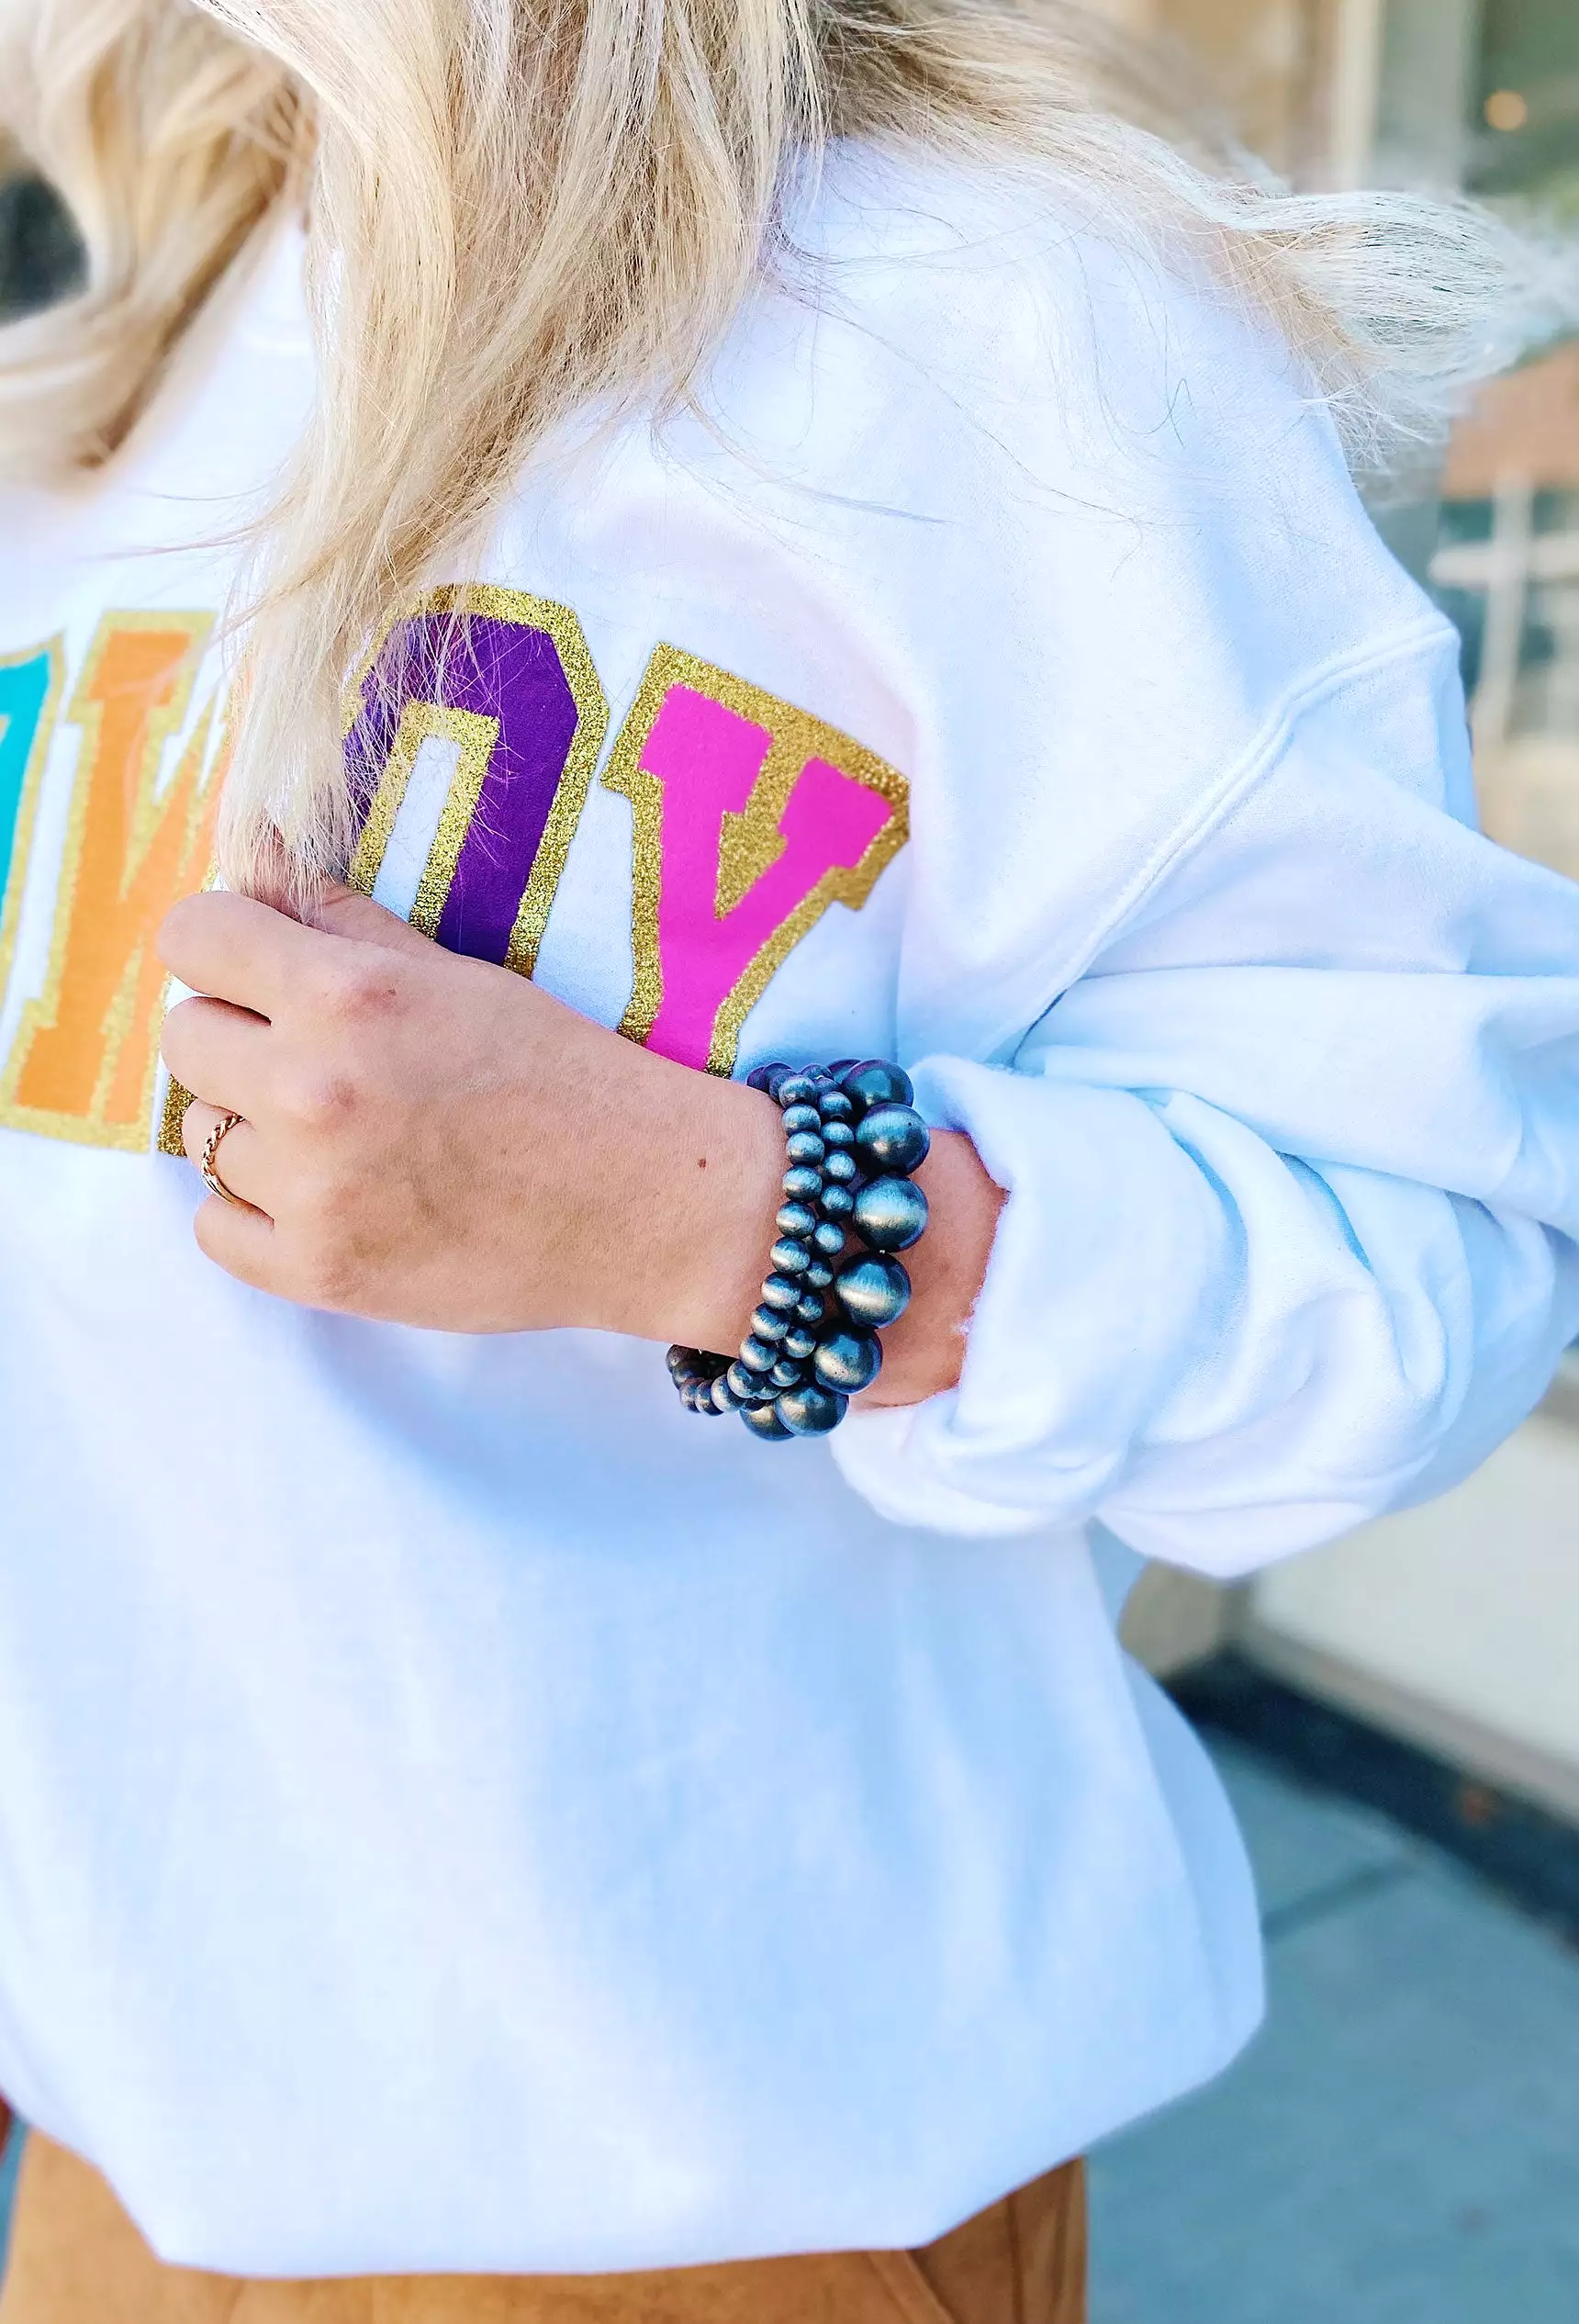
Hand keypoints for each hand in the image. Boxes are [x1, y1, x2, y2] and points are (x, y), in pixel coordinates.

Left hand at [159, 884, 783, 1341]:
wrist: (647, 1205)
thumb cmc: (564, 1076)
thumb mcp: (458, 976)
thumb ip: (341, 920)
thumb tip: (253, 853)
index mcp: (348, 996)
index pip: (192, 936)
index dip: (222, 945)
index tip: (255, 967)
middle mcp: (314, 1088)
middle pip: (185, 1036)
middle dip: (239, 1037)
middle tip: (313, 1059)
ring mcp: (311, 1189)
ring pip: (201, 1135)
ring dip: (254, 1130)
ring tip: (342, 1136)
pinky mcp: (318, 1272)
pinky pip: (214, 1226)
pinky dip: (256, 1212)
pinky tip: (329, 1197)